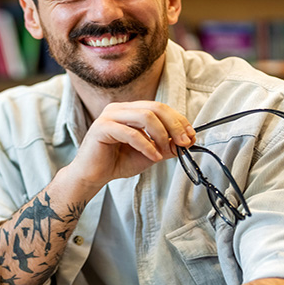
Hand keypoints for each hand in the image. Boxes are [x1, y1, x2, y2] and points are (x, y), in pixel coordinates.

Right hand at [66, 101, 194, 195]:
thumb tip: (188, 141)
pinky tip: (154, 157)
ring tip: (165, 152)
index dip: (178, 120)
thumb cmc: (117, 163)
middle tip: (185, 142)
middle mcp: (119, 108)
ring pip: (145, 116)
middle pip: (155, 107)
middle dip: (174, 125)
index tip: (191, 136)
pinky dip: (147, 146)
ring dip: (161, 135)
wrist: (92, 176)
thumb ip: (166, 145)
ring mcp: (109, 116)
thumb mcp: (149, 153)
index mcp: (129, 110)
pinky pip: (131, 133)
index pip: (160, 107)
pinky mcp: (102, 128)